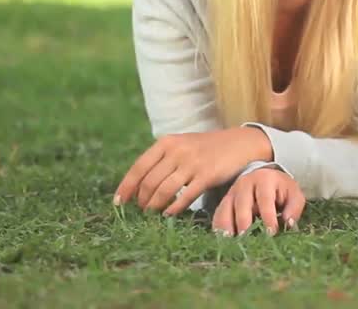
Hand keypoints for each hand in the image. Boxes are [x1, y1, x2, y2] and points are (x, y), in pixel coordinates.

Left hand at [114, 127, 271, 215]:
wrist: (239, 143)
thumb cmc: (206, 147)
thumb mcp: (181, 145)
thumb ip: (161, 159)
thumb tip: (137, 184)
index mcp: (166, 142)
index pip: (139, 167)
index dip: (126, 187)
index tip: (118, 202)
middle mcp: (177, 151)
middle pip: (149, 182)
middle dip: (142, 200)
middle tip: (141, 210)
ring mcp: (192, 163)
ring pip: (164, 191)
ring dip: (155, 206)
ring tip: (152, 214)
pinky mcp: (206, 175)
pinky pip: (184, 197)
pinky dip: (173, 209)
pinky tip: (169, 214)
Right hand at [212, 168, 305, 236]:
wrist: (265, 176)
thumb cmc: (280, 189)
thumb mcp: (293, 193)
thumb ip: (294, 207)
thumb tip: (288, 223)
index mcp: (264, 180)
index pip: (265, 200)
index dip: (268, 217)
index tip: (271, 233)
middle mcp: (245, 184)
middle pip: (242, 204)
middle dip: (244, 223)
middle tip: (247, 240)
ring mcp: (232, 192)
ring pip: (225, 210)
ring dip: (227, 227)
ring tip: (230, 243)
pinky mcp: (224, 202)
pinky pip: (218, 215)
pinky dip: (218, 229)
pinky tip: (222, 242)